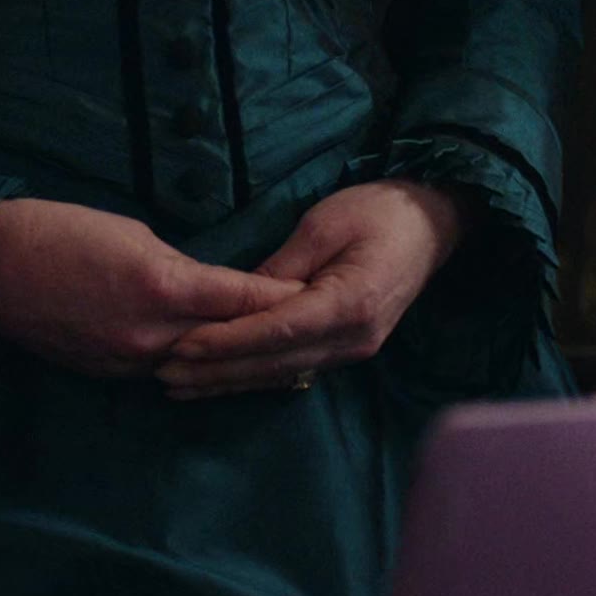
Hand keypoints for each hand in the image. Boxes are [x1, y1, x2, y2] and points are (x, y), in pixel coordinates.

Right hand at [0, 199, 298, 379]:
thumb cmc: (56, 228)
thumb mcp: (131, 231)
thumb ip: (177, 267)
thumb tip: (202, 285)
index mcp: (164, 287)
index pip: (244, 300)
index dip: (283, 299)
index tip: (318, 294)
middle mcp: (152, 336)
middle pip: (228, 343)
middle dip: (266, 337)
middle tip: (308, 332)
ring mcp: (126, 362)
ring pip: (196, 367)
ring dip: (229, 361)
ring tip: (269, 355)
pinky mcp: (104, 374)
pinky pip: (158, 372)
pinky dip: (184, 365)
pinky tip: (204, 361)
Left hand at [152, 180, 466, 400]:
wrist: (431, 224)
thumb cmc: (378, 211)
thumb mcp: (323, 224)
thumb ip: (281, 266)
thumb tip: (236, 297)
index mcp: (350, 304)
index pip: (278, 330)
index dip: (228, 341)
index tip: (184, 345)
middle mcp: (352, 339)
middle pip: (275, 362)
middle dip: (218, 369)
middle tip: (164, 373)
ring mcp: (352, 350)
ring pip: (281, 373)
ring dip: (229, 380)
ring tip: (178, 384)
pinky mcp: (346, 350)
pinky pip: (294, 368)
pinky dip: (254, 375)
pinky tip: (220, 381)